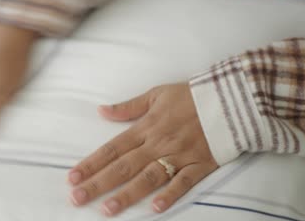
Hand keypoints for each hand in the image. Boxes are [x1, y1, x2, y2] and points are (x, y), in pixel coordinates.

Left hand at [67, 83, 217, 216]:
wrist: (231, 97)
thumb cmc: (191, 95)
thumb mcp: (156, 94)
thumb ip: (128, 106)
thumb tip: (102, 111)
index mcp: (146, 126)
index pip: (113, 148)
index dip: (92, 163)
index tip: (73, 176)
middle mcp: (159, 143)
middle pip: (124, 167)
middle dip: (99, 183)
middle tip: (77, 198)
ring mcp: (180, 155)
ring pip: (149, 178)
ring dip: (127, 194)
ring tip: (106, 209)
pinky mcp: (200, 164)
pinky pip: (184, 182)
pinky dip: (171, 195)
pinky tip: (155, 208)